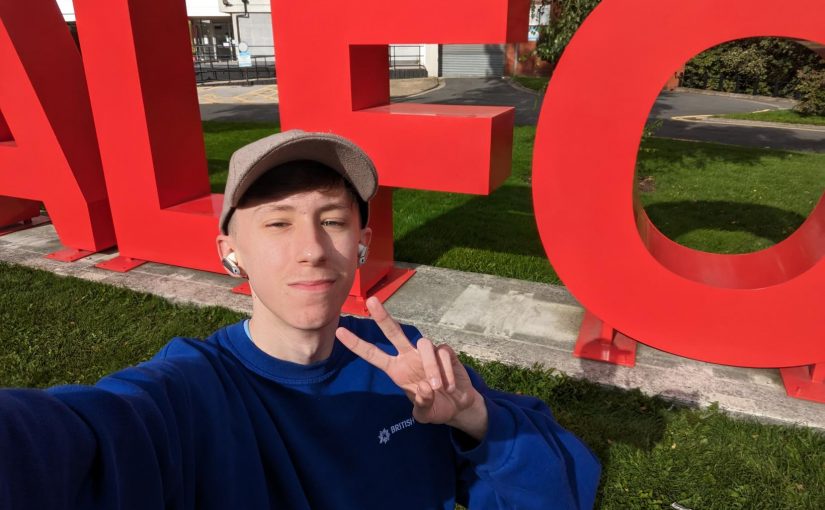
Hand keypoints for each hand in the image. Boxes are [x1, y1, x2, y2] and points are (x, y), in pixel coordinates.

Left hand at [336, 297, 487, 439]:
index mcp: (396, 370)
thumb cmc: (436, 407)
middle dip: (382, 316)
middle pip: (393, 331)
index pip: (373, 354)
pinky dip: (447, 371)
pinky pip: (444, 354)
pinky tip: (452, 386)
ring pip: (425, 345)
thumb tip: (425, 388)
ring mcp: (427, 352)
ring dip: (431, 367)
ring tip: (437, 387)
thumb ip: (422, 405)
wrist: (459, 405)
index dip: (356, 344)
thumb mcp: (425, 414)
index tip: (339, 331)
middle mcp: (408, 356)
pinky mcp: (445, 352)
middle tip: (371, 300)